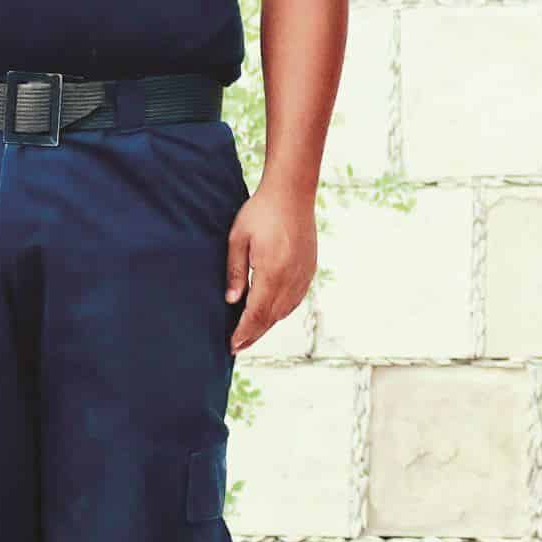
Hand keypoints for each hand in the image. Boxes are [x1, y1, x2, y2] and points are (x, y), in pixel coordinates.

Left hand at [226, 175, 314, 352]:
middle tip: (237, 347)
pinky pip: (295, 299)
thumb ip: (235, 271)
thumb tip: (232, 301)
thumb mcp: (238, 239)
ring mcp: (303, 274)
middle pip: (271, 317)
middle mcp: (291, 278)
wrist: (292, 193)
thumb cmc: (260, 212)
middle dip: (253, 334)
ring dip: (267, 325)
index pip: (256, 312)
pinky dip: (282, 312)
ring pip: (285, 311)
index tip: (232, 345)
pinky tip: (272, 315)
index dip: (243, 332)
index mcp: (272, 271)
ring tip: (251, 335)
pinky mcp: (309, 269)